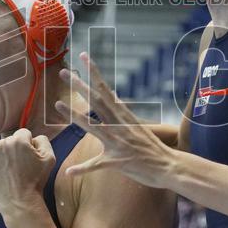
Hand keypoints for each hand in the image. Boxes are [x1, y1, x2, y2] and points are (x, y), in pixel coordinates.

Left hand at [0, 128, 54, 214]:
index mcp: (19, 140)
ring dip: (4, 155)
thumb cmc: (35, 181)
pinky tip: (1, 173)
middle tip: (19, 166)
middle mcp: (2, 143)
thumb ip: (43, 140)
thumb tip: (33, 138)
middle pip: (10, 140)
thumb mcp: (49, 158)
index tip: (28, 156)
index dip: (28, 145)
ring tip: (10, 171)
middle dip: (15, 149)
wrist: (18, 201)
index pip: (24, 133)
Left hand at [54, 53, 175, 188]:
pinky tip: (69, 171)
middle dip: (79, 87)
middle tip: (63, 73)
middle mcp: (119, 126)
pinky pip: (97, 165)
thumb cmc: (152, 148)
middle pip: (96, 102)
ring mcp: (119, 143)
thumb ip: (123, 113)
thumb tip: (115, 97)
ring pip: (92, 126)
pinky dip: (83, 169)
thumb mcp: (137, 125)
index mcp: (123, 116)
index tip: (83, 56)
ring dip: (74, 115)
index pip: (106, 90)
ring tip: (58, 104)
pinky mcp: (119, 161)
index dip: (94, 73)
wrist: (170, 166)